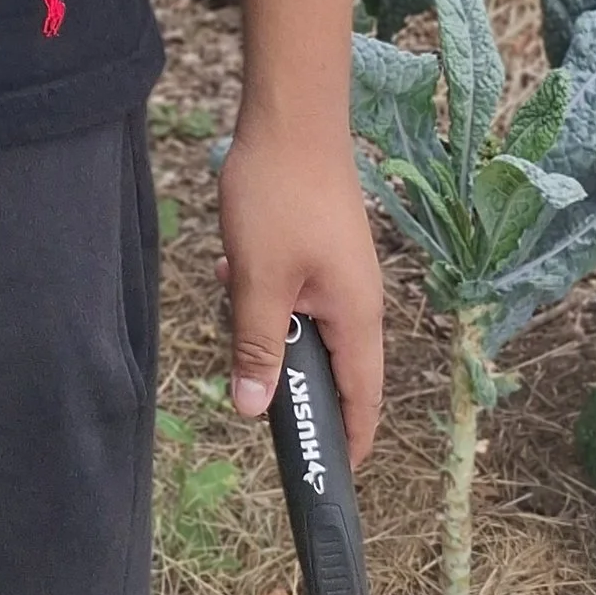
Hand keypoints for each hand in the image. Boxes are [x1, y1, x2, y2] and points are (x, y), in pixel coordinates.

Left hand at [214, 108, 383, 460]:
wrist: (290, 112)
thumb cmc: (280, 195)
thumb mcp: (259, 282)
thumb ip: (256, 348)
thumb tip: (253, 411)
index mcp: (357, 317)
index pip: (362, 401)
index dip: (348, 445)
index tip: (328, 481)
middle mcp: (359, 299)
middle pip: (331, 365)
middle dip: (287, 375)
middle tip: (250, 380)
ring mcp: (342, 269)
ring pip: (305, 324)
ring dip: (267, 324)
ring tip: (235, 296)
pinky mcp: (322, 245)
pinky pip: (295, 290)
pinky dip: (265, 290)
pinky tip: (233, 266)